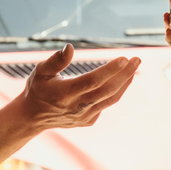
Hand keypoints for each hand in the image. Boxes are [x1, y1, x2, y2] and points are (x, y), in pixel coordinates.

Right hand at [20, 44, 140, 129]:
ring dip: (124, 83)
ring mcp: (84, 116)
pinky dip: (115, 91)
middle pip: (106, 90)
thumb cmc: (38, 89)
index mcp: (64, 94)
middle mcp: (76, 107)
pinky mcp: (88, 121)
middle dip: (124, 75)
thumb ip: (56, 61)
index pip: (92, 81)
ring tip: (134, 68)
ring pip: (110, 99)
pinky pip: (106, 104)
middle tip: (137, 60)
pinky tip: (121, 79)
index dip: (109, 71)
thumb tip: (70, 48)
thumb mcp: (40, 72)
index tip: (124, 59)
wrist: (33, 117)